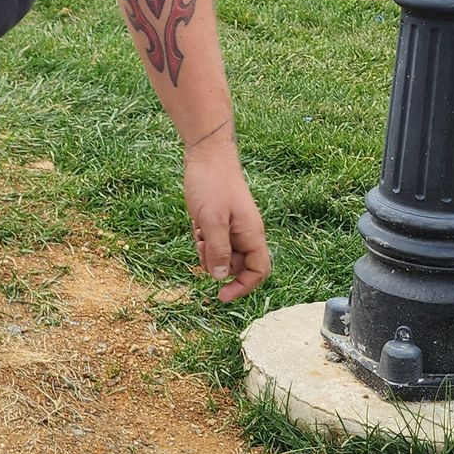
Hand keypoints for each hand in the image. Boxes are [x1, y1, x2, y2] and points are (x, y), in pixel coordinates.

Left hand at [183, 138, 269, 303]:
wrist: (206, 157)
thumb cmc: (213, 185)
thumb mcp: (213, 220)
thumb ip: (219, 250)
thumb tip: (221, 277)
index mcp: (252, 235)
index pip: (258, 271)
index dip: (243, 287)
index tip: (221, 296)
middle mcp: (244, 234)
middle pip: (236, 266)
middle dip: (217, 264)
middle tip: (203, 245)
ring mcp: (231, 228)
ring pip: (221, 256)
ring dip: (207, 253)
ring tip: (199, 233)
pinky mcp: (217, 223)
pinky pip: (211, 244)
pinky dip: (202, 241)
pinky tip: (196, 226)